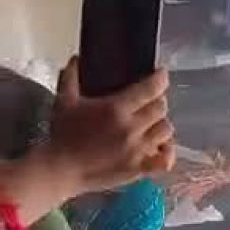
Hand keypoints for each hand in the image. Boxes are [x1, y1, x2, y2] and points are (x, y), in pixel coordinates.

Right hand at [0, 60, 174, 227]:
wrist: (61, 170)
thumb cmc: (62, 135)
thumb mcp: (64, 101)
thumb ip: (71, 77)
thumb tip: (76, 59)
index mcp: (116, 108)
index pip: (150, 89)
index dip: (160, 79)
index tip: (161, 75)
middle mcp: (131, 128)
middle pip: (161, 108)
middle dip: (158, 102)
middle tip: (150, 103)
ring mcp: (138, 150)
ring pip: (166, 131)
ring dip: (161, 125)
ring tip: (152, 126)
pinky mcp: (139, 169)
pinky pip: (165, 160)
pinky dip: (167, 153)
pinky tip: (160, 149)